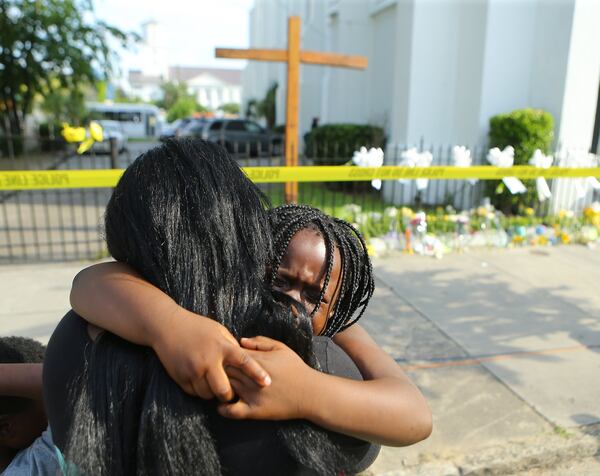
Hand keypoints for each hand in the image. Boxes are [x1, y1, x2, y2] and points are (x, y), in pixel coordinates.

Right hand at [151, 310, 270, 400]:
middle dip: (229, 395)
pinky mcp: (181, 377)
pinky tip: (200, 380)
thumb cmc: (197, 327)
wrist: (167, 327)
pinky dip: (199, 390)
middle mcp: (207, 360)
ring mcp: (193, 370)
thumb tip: (245, 361)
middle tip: (231, 393)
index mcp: (221, 347)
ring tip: (213, 384)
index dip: (256, 373)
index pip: (243, 361)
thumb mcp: (218, 331)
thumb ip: (231, 346)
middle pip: (224, 390)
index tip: (267, 382)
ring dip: (213, 393)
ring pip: (208, 395)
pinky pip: (195, 393)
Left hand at [218, 336, 318, 420]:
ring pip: (224, 388)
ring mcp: (251, 395)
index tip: (224, 357)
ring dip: (219, 387)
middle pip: (223, 370)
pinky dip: (222, 409)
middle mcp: (251, 377)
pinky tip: (222, 404)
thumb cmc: (296, 368)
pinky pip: (231, 411)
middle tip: (217, 371)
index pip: (229, 354)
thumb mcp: (281, 348)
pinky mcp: (254, 411)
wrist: (310, 393)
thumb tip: (241, 341)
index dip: (224, 355)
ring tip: (218, 386)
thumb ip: (260, 341)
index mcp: (257, 360)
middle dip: (218, 369)